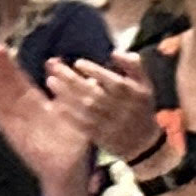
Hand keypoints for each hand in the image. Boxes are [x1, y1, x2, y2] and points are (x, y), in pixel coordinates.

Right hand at [0, 46, 96, 195]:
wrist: (69, 172)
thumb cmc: (73, 143)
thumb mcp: (71, 109)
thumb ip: (64, 87)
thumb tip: (55, 61)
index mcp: (36, 102)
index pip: (18, 78)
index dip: (7, 63)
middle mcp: (23, 109)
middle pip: (5, 84)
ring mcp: (15, 120)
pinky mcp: (12, 133)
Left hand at [49, 54, 165, 171]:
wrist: (144, 143)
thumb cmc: (141, 107)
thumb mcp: (144, 85)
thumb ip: (134, 66)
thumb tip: (116, 52)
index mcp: (132, 94)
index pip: (112, 82)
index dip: (95, 72)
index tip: (78, 63)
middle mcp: (120, 109)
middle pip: (95, 94)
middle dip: (73, 81)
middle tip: (55, 68)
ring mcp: (109, 124)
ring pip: (86, 109)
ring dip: (66, 95)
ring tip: (51, 81)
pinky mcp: (100, 136)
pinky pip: (82, 126)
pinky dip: (69, 116)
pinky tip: (55, 104)